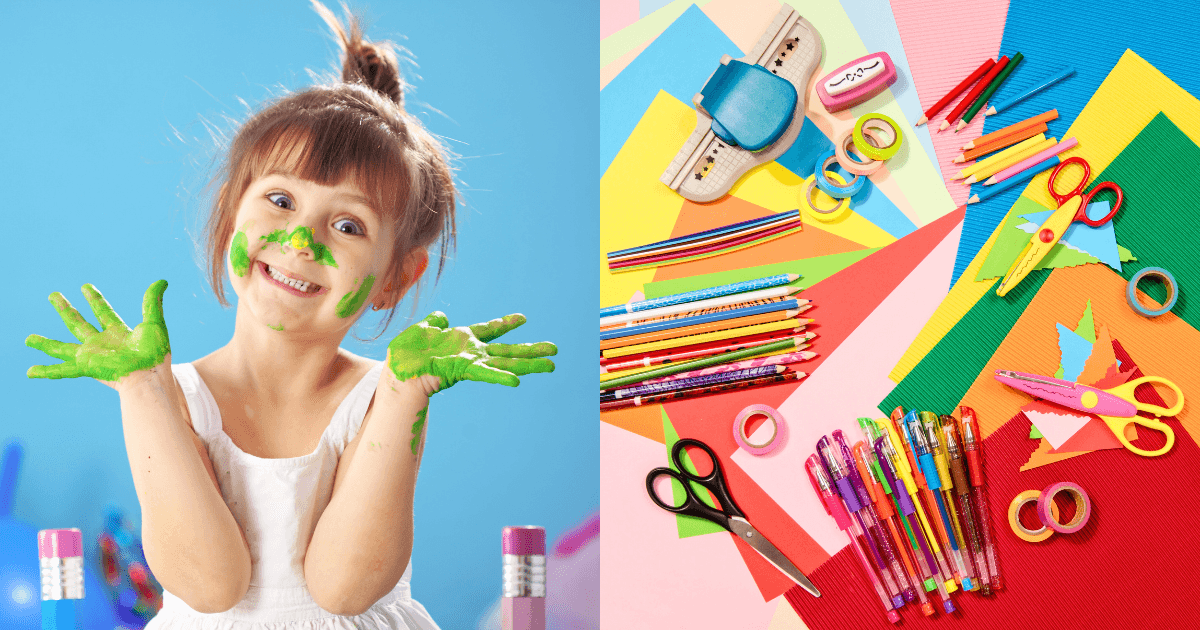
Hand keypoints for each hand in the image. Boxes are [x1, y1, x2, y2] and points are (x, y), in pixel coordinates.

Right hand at [25, 280, 170, 384]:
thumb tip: (162, 281)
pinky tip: (30, 371)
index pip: (103, 311)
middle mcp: (102, 343)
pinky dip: (45, 371)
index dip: (94, 298)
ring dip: (45, 343)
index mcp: (118, 332)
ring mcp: (91, 355)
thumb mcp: (154, 323)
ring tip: (28, 339)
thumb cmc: (155, 354)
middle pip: (78, 323)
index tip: (85, 286)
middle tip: (53, 295)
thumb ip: (153, 302)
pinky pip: (61, 370)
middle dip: (65, 309)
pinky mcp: (85, 367)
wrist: (149, 375)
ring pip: (62, 347)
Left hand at [386, 311, 555, 394]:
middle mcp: (471, 352)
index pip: (489, 330)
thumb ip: (434, 323)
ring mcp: (470, 362)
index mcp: (462, 340)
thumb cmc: (406, 353)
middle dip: (531, 351)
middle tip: (555, 351)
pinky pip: (485, 373)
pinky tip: (517, 381)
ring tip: (551, 365)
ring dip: (528, 364)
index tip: (524, 318)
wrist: (396, 370)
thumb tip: (441, 317)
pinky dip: (500, 376)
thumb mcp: (422, 330)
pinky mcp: (464, 371)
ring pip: (505, 363)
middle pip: (507, 351)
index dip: (505, 324)